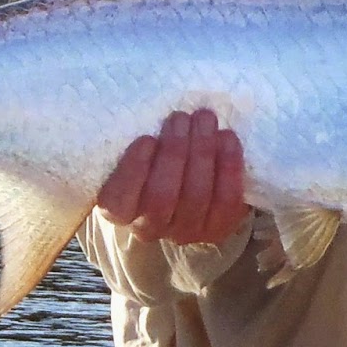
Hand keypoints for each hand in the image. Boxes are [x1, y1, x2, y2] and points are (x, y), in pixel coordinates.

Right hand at [97, 109, 248, 244]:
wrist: (186, 194)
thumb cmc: (153, 164)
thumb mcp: (138, 155)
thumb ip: (142, 144)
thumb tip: (161, 114)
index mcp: (120, 211)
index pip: (118, 200)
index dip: (133, 170)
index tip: (146, 138)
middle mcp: (149, 227)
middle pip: (161, 197)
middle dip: (174, 153)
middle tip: (181, 117)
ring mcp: (185, 232)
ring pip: (195, 196)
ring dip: (202, 152)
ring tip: (205, 119)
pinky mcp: (217, 228)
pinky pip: (226, 200)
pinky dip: (228, 166)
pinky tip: (228, 138)